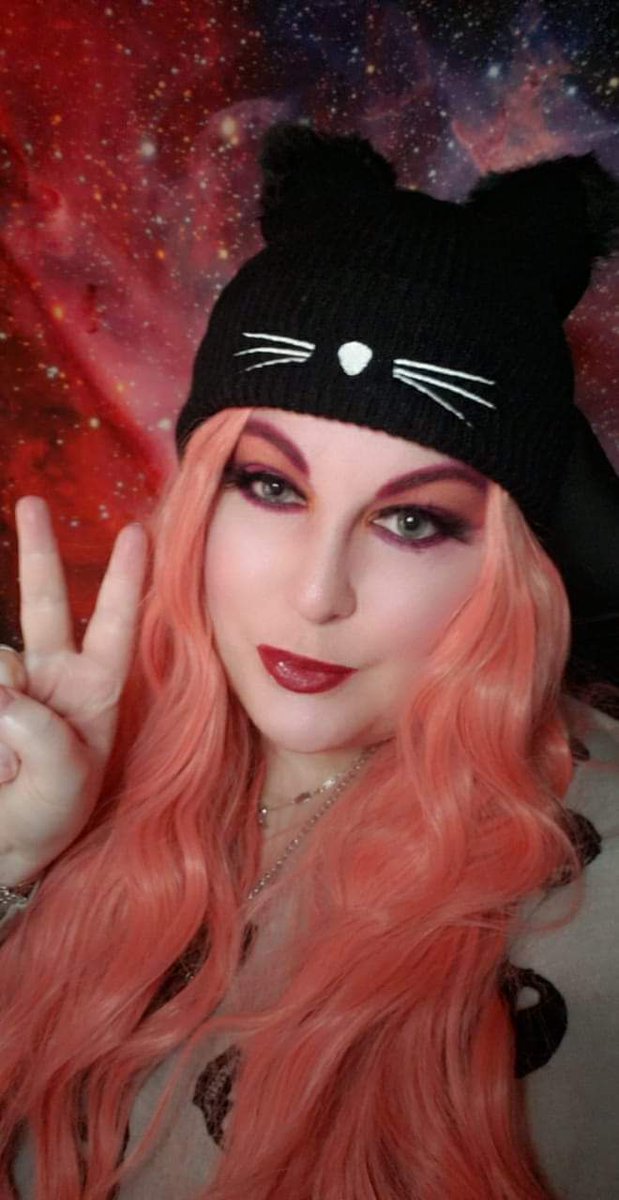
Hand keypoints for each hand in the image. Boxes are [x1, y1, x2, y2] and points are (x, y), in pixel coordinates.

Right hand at [0, 497, 147, 884]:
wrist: (5, 847)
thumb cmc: (52, 817)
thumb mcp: (67, 777)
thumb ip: (40, 730)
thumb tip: (2, 690)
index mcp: (97, 690)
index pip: (114, 622)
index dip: (125, 578)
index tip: (138, 531)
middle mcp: (55, 677)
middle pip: (47, 601)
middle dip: (39, 551)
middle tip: (31, 503)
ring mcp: (13, 687)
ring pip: (0, 660)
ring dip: (4, 714)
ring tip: (11, 767)